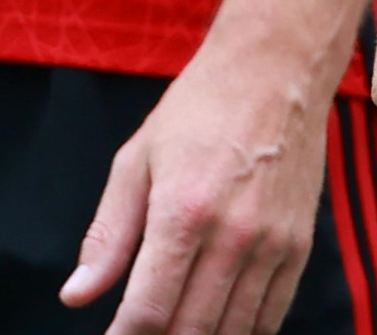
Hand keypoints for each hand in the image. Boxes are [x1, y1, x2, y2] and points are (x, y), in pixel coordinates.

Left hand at [62, 35, 333, 334]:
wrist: (277, 69)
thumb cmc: (199, 108)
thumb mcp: (137, 160)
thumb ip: (109, 235)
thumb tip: (77, 296)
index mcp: (183, 212)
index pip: (148, 310)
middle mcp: (232, 235)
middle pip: (190, 330)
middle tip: (142, 334)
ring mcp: (272, 244)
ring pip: (232, 331)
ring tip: (176, 329)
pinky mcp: (299, 245)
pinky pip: (272, 316)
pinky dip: (243, 333)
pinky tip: (218, 328)